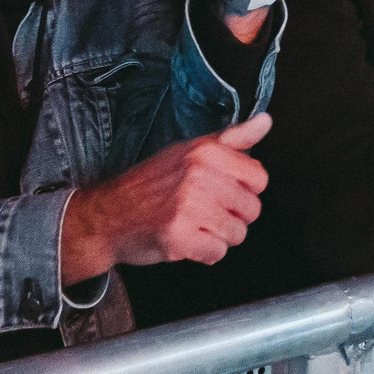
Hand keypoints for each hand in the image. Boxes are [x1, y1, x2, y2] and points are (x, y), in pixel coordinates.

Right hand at [60, 114, 271, 279]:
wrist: (108, 215)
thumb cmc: (150, 184)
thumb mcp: (190, 151)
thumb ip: (232, 139)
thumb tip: (265, 121)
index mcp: (206, 152)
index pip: (259, 178)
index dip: (243, 189)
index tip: (221, 190)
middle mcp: (199, 175)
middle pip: (252, 209)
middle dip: (231, 216)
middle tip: (203, 211)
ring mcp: (189, 206)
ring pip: (237, 233)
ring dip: (217, 236)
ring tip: (193, 224)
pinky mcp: (179, 236)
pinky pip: (217, 252)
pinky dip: (203, 252)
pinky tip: (185, 240)